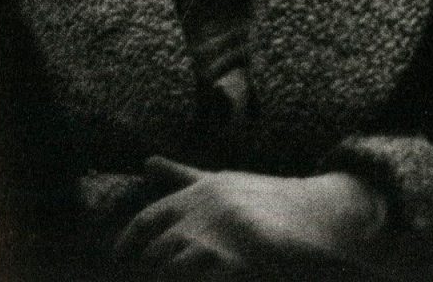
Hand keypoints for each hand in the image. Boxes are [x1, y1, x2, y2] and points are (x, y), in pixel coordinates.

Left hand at [113, 157, 388, 280]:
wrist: (312, 215)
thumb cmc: (262, 199)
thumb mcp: (221, 182)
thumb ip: (182, 176)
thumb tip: (147, 162)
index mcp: (199, 192)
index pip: (147, 219)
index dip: (128, 242)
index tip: (120, 256)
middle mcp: (204, 209)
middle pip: (157, 250)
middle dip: (157, 266)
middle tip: (165, 269)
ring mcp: (219, 233)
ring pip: (172, 266)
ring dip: (176, 271)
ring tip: (196, 265)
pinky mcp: (234, 258)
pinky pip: (196, 273)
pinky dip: (195, 274)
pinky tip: (212, 270)